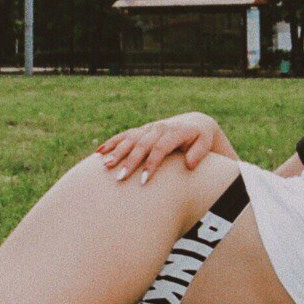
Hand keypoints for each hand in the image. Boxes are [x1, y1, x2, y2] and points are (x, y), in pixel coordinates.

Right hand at [94, 112, 224, 183]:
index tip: (144, 180)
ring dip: (116, 152)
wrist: (195, 124)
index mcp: (173, 132)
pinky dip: (111, 142)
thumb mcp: (205, 144)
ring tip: (105, 165)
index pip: (160, 148)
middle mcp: (158, 128)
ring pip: (129, 139)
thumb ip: (198, 154)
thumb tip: (189, 164)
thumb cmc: (200, 139)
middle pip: (141, 145)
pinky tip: (99, 152)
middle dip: (130, 161)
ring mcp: (148, 128)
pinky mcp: (141, 130)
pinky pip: (124, 135)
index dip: (151, 164)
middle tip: (120, 177)